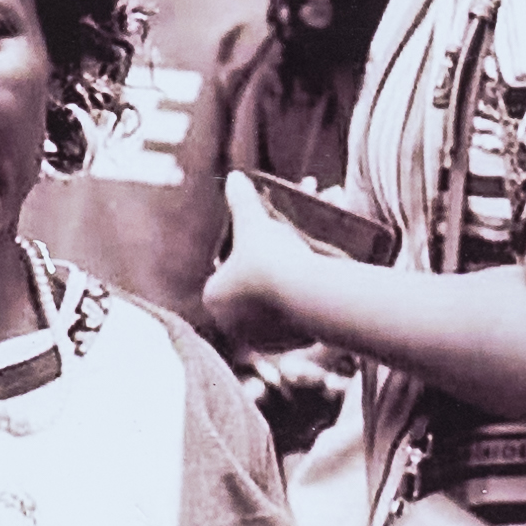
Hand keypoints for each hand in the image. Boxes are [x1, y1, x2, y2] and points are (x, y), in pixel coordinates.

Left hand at [202, 172, 321, 349]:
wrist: (305, 293)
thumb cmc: (269, 256)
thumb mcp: (253, 221)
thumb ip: (241, 201)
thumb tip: (234, 177)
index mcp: (213, 296)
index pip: (226, 270)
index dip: (244, 252)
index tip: (263, 241)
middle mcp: (230, 324)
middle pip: (251, 287)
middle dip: (268, 267)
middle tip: (287, 249)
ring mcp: (258, 339)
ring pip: (272, 305)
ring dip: (285, 286)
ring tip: (303, 263)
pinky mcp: (286, 348)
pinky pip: (291, 321)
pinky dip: (300, 305)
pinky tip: (311, 288)